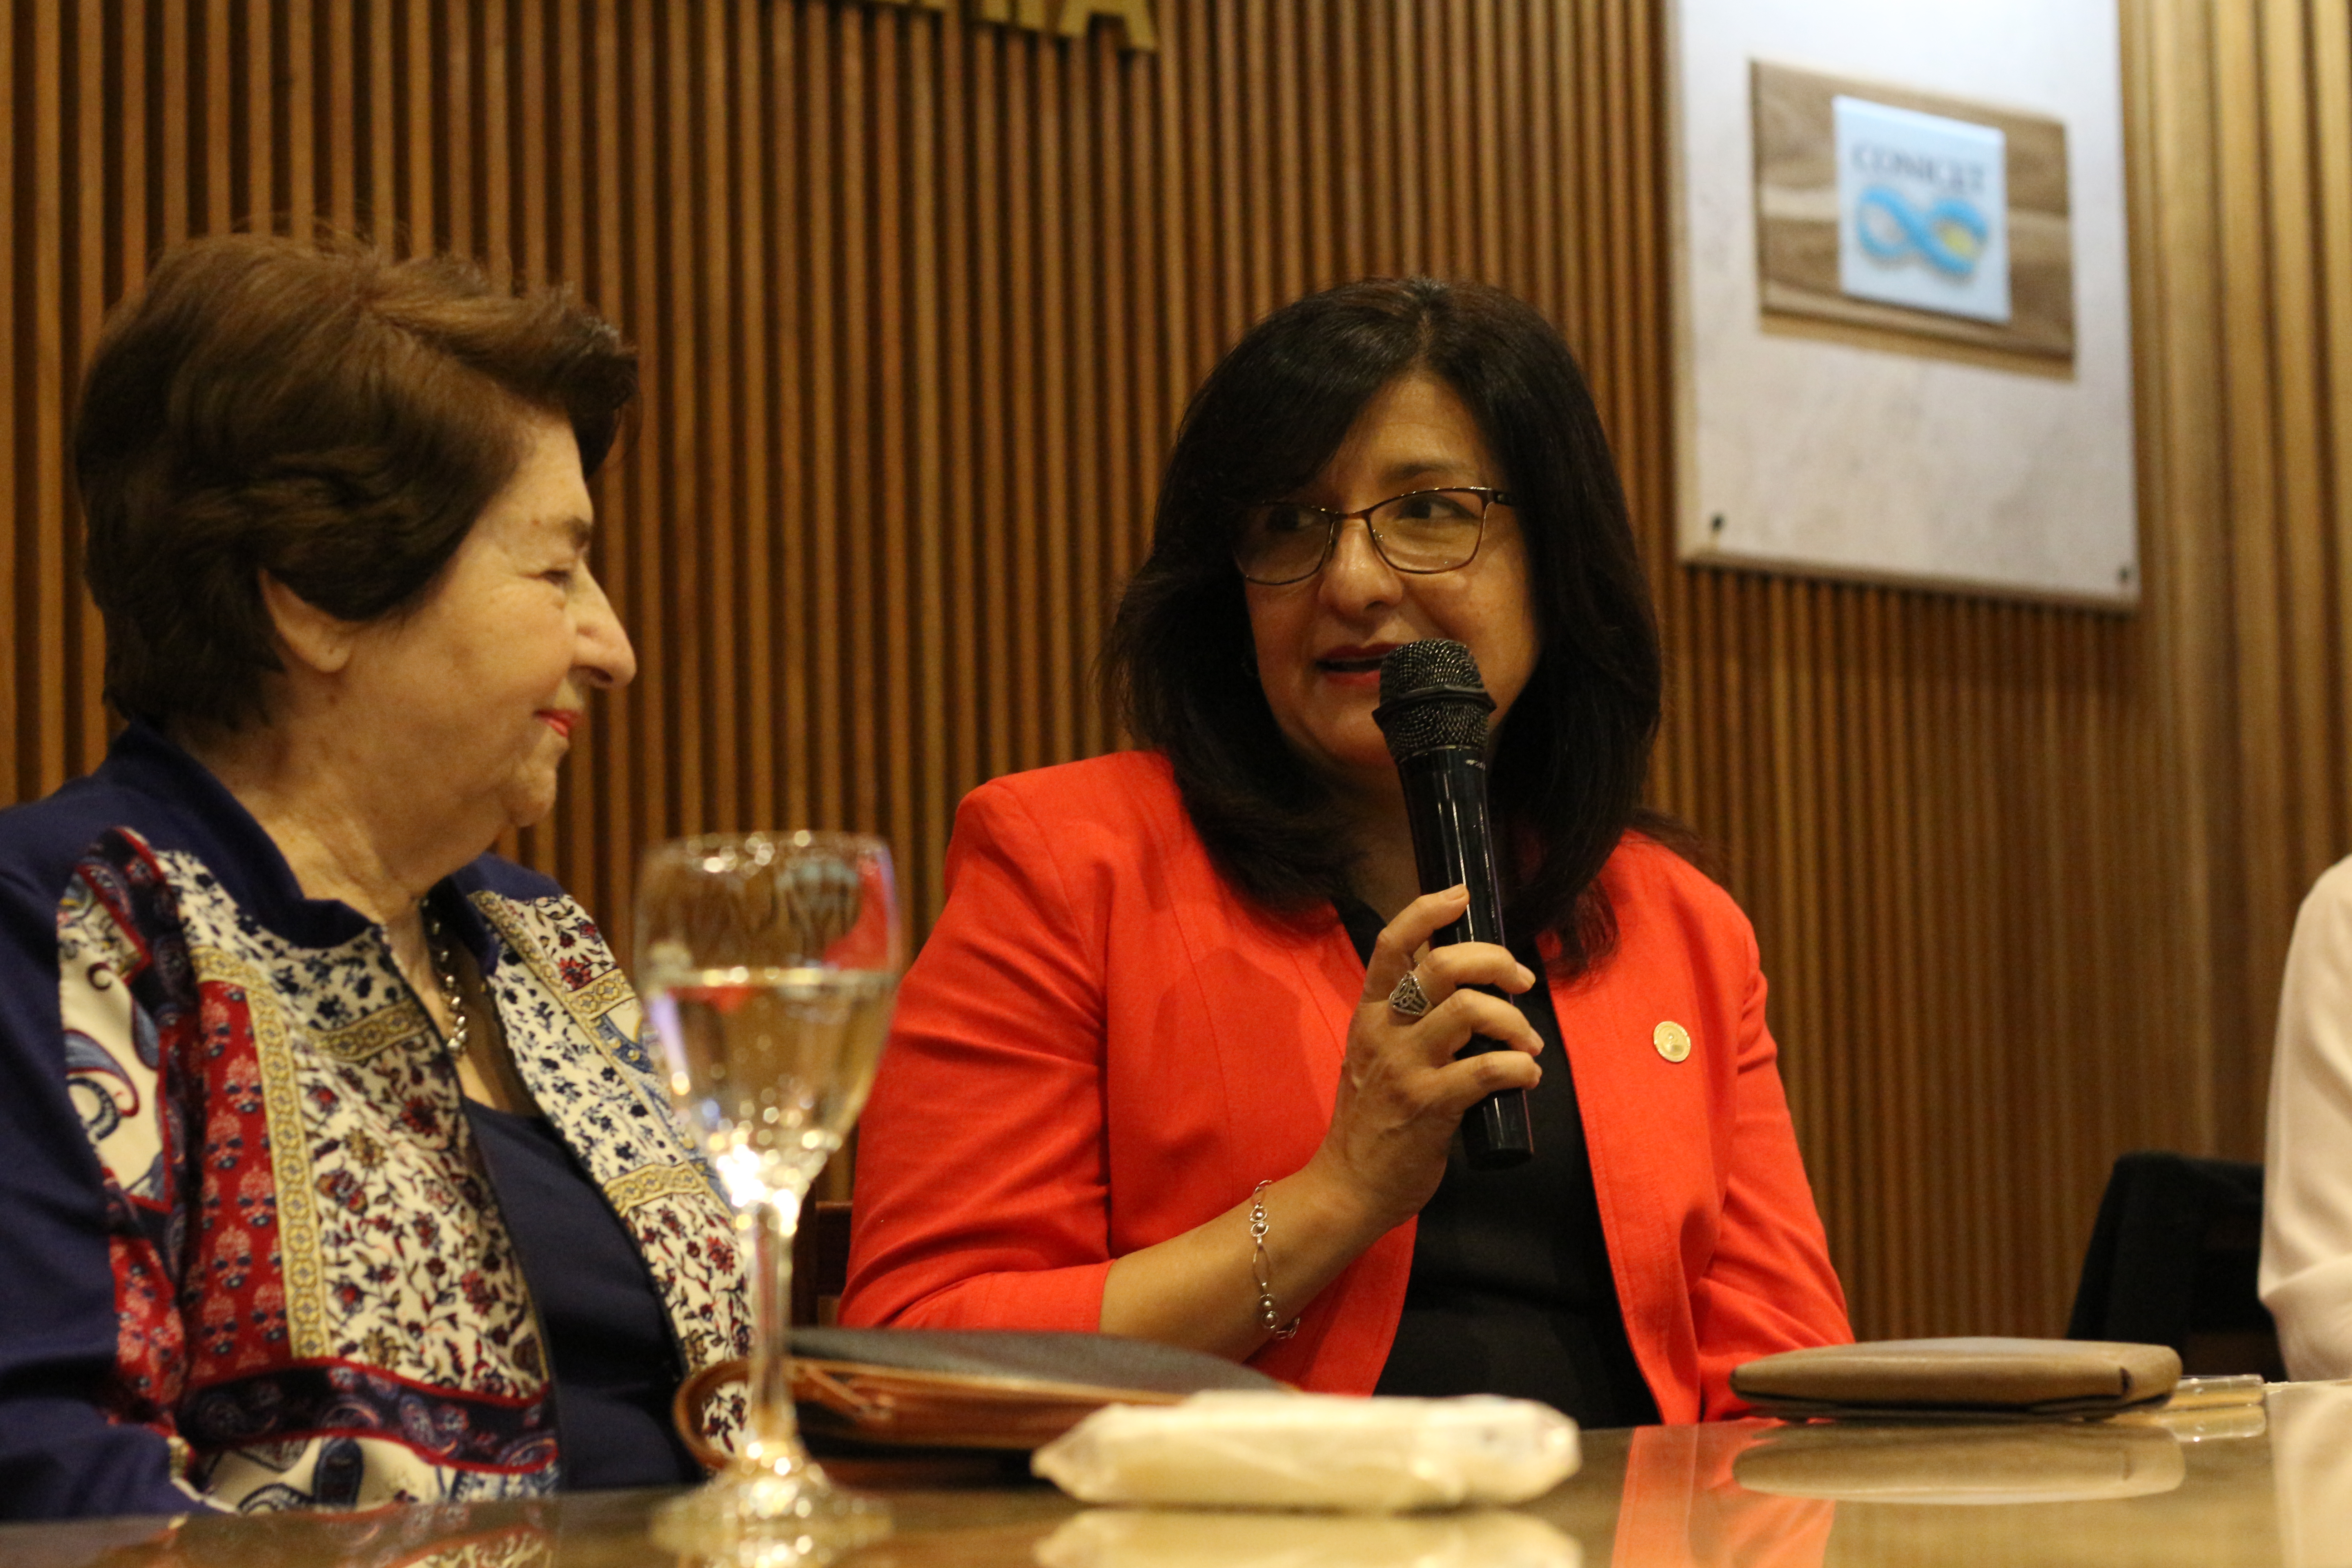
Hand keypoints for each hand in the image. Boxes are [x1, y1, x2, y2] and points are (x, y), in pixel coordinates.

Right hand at [1304, 885, 1543, 1236]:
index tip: (1463, 895)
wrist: (1349, 1185)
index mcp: (1370, 1013)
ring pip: (1469, 1011)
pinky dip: (1519, 1067)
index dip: (1429, 910)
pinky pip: (1486, 1070)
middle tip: (1520, 982)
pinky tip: (1527, 1075)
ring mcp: (1405, 1068)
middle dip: (1494, 962)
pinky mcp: (1429, 1105)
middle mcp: (1384, 1032)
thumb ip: (1405, 1016)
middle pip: (1442, 967)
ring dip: (1513, 1021)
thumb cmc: (1372, 1119)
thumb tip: (1452, 975)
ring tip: (1527, 1043)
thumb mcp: (1375, 1053)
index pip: (1393, 943)